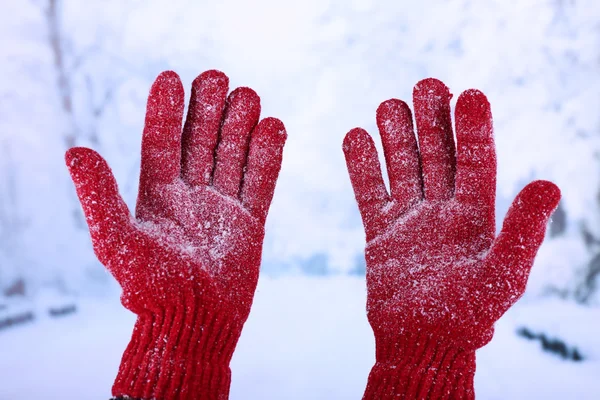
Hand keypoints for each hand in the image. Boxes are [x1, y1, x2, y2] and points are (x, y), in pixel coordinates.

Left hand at [67, 70, 285, 399]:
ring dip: (240, 124)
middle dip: (208, 109)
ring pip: (233, 155)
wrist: (195, 322)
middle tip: (217, 77)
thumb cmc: (152, 289)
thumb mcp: (117, 242)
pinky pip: (261, 181)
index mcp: (157, 196)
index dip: (165, 111)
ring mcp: (222, 207)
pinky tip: (275, 127)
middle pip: (201, 141)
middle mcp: (190, 196)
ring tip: (248, 95)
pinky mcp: (250, 222)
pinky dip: (269, 155)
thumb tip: (75, 151)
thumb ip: (100, 197)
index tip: (171, 77)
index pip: (162, 142)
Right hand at [343, 78, 559, 398]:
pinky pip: (369, 192)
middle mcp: (443, 211)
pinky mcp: (380, 233)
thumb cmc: (467, 316)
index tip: (467, 93)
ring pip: (403, 167)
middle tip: (425, 84)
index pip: (476, 162)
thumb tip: (550, 183)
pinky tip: (355, 136)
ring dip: (396, 136)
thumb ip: (522, 231)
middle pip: (437, 156)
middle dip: (431, 121)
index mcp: (476, 217)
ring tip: (388, 103)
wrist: (421, 342)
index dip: (473, 128)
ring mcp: (410, 220)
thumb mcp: (502, 276)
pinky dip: (361, 166)